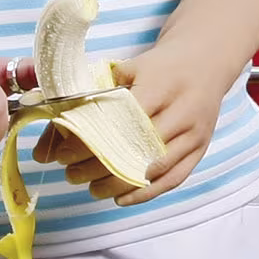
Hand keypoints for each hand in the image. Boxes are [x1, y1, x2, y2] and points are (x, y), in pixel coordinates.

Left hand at [34, 46, 224, 205]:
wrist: (206, 61)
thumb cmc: (159, 66)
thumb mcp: (125, 69)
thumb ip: (90, 95)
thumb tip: (52, 131)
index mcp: (160, 85)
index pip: (119, 120)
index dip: (89, 140)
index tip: (62, 153)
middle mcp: (182, 111)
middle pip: (136, 147)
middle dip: (99, 165)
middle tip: (71, 174)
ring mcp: (194, 133)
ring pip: (154, 168)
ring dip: (119, 182)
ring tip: (91, 188)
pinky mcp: (200, 149)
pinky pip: (173, 179)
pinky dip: (146, 192)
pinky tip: (121, 197)